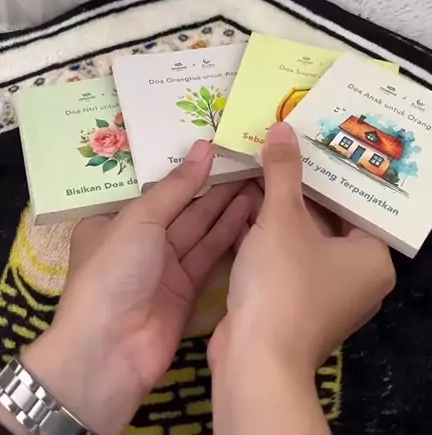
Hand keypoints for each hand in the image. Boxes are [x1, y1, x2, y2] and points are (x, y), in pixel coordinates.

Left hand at [21, 141, 255, 434]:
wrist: (108, 352)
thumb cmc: (113, 272)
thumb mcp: (139, 219)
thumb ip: (176, 186)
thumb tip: (205, 146)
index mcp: (115, 219)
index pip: (154, 185)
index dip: (184, 165)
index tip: (217, 142)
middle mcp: (139, 241)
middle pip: (181, 206)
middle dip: (212, 183)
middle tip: (248, 156)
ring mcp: (163, 267)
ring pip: (200, 228)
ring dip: (227, 205)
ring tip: (258, 176)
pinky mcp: (186, 290)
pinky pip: (210, 254)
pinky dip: (229, 234)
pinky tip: (252, 210)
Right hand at [209, 122, 395, 434]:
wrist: (254, 362)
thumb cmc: (283, 284)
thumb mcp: (281, 218)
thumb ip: (283, 172)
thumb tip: (283, 127)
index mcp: (372, 257)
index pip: (357, 201)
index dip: (332, 168)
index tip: (313, 136)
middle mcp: (357, 277)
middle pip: (329, 217)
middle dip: (300, 185)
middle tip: (284, 142)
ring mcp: (325, 293)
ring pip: (304, 237)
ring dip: (280, 207)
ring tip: (262, 163)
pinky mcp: (295, 304)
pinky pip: (287, 257)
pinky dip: (269, 234)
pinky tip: (245, 202)